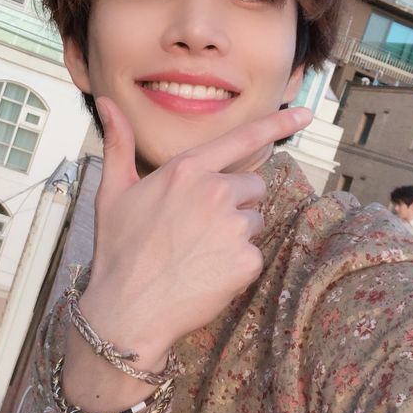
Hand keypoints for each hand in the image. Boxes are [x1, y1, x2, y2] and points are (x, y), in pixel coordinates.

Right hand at [79, 97, 312, 368]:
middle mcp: (215, 191)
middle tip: (197, 228)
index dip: (278, 123)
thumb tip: (106, 103)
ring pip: (254, 220)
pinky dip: (235, 265)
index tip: (305, 114)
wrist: (127, 309)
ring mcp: (233, 226)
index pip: (242, 138)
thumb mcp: (113, 191)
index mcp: (187, 170)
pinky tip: (205, 273)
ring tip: (197, 253)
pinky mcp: (246, 260)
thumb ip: (119, 142)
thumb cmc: (118, 251)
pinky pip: (253, 254)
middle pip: (252, 186)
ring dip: (235, 234)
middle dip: (235, 202)